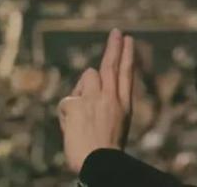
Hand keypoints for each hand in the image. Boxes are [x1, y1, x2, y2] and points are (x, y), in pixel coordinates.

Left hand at [59, 28, 134, 172]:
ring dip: (83, 87)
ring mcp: (95, 99)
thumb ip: (105, 101)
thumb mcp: (115, 123)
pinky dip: (67, 112)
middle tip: (116, 32)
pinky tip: (73, 126)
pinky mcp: (78, 104)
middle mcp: (111, 97)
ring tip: (84, 112)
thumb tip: (88, 83)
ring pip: (88, 75)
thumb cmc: (105, 149)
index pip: (126, 73)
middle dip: (114, 47)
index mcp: (124, 104)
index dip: (127, 55)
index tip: (129, 39)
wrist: (99, 163)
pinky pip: (69, 99)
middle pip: (112, 65)